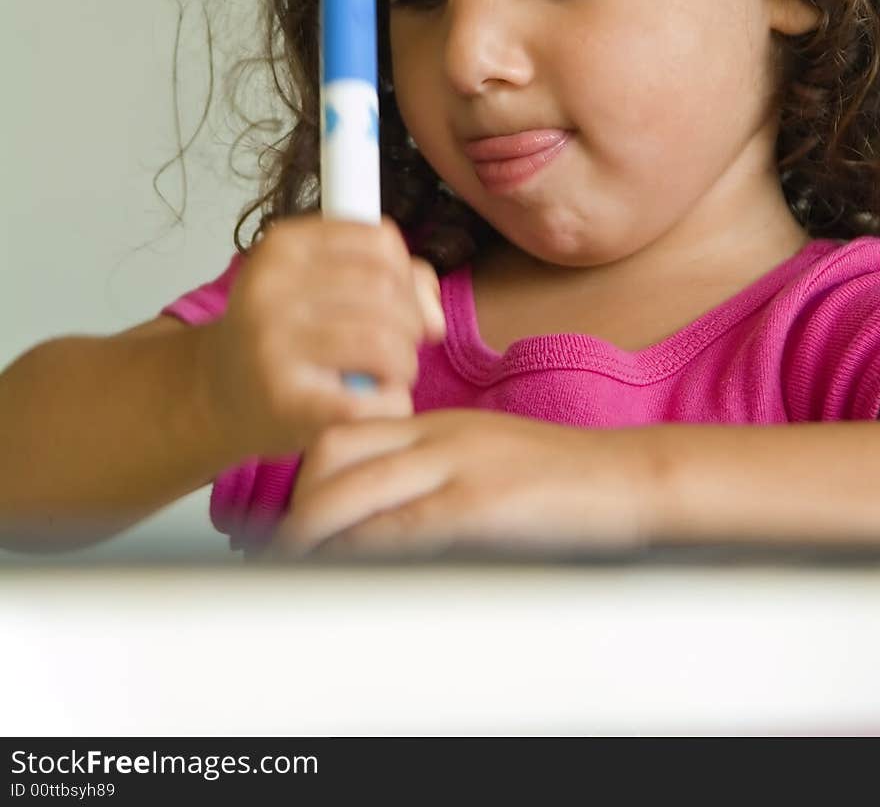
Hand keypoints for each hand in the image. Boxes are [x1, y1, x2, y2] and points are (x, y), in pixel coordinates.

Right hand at [194, 214, 445, 459]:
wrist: (216, 393)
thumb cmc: (281, 335)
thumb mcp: (319, 284)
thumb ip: (389, 277)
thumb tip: (434, 316)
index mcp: (282, 245)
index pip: (380, 240)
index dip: (406, 274)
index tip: (402, 302)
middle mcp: (271, 288)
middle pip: (386, 290)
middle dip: (410, 324)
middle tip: (398, 347)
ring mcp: (273, 344)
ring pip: (385, 342)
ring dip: (403, 364)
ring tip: (387, 375)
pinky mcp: (285, 400)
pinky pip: (371, 399)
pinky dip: (389, 403)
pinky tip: (375, 402)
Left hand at [266, 410, 657, 557]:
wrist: (625, 478)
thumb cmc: (558, 477)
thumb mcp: (483, 456)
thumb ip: (432, 473)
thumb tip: (380, 516)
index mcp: (437, 425)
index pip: (347, 434)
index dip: (307, 473)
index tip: (292, 513)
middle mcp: (438, 437)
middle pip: (336, 453)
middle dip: (298, 502)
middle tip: (281, 545)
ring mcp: (456, 467)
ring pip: (357, 490)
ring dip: (316, 531)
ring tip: (296, 566)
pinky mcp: (478, 505)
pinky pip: (403, 526)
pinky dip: (365, 550)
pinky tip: (350, 571)